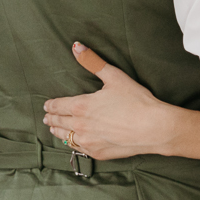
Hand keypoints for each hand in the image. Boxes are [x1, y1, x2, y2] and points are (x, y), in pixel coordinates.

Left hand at [42, 44, 180, 159]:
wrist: (153, 128)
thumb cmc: (136, 101)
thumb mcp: (114, 76)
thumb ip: (93, 61)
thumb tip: (76, 46)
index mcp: (81, 106)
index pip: (58, 105)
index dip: (50, 105)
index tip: (47, 105)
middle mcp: (80, 125)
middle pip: (59, 122)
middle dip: (51, 118)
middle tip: (46, 118)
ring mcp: (88, 141)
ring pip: (66, 137)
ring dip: (58, 132)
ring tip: (54, 129)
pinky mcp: (97, 153)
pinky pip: (78, 148)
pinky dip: (72, 143)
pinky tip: (73, 141)